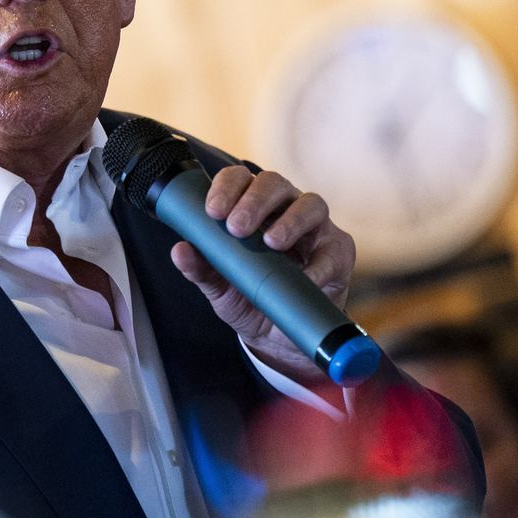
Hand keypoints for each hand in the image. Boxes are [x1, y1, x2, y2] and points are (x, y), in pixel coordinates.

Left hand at [168, 166, 354, 382]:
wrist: (277, 338)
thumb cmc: (247, 298)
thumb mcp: (219, 287)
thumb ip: (200, 268)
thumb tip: (179, 250)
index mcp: (251, 207)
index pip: (239, 179)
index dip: (226, 187)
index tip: (212, 211)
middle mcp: (284, 208)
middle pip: (274, 183)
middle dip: (254, 201)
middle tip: (236, 227)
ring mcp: (315, 227)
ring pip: (311, 203)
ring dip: (290, 220)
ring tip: (272, 243)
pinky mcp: (338, 252)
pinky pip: (334, 248)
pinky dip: (320, 262)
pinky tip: (305, 276)